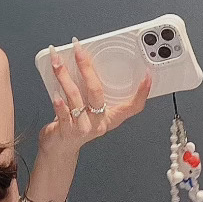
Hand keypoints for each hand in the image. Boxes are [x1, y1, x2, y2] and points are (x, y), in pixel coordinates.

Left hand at [39, 41, 151, 162]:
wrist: (59, 151)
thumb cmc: (74, 126)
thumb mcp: (89, 110)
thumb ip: (88, 92)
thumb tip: (81, 63)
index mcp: (110, 117)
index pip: (133, 106)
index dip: (142, 93)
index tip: (147, 76)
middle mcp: (99, 122)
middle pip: (96, 92)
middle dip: (86, 68)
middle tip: (79, 50)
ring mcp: (84, 128)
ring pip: (75, 98)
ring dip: (64, 77)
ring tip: (57, 62)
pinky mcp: (68, 133)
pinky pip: (64, 115)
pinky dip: (59, 103)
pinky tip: (54, 92)